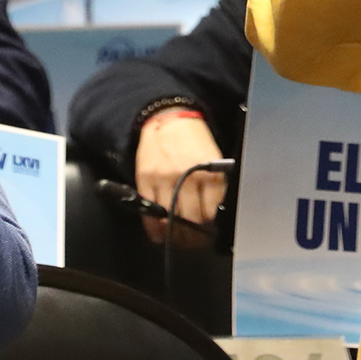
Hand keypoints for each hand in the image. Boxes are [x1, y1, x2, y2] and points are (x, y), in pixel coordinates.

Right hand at [135, 110, 225, 243]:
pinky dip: (154, 229)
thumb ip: (215, 185)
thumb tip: (216, 216)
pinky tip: (159, 234)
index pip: (211, 211)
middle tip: (194, 241)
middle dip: (194, 236)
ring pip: (169, 219)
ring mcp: (163, 178)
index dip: (210, 227)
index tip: (209, 231)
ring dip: (174, 235)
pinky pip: (149, 212)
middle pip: (191, 219)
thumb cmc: (193, 141)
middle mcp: (186, 176)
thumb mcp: (214, 159)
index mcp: (208, 171)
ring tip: (178, 239)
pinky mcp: (145, 179)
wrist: (166, 119)